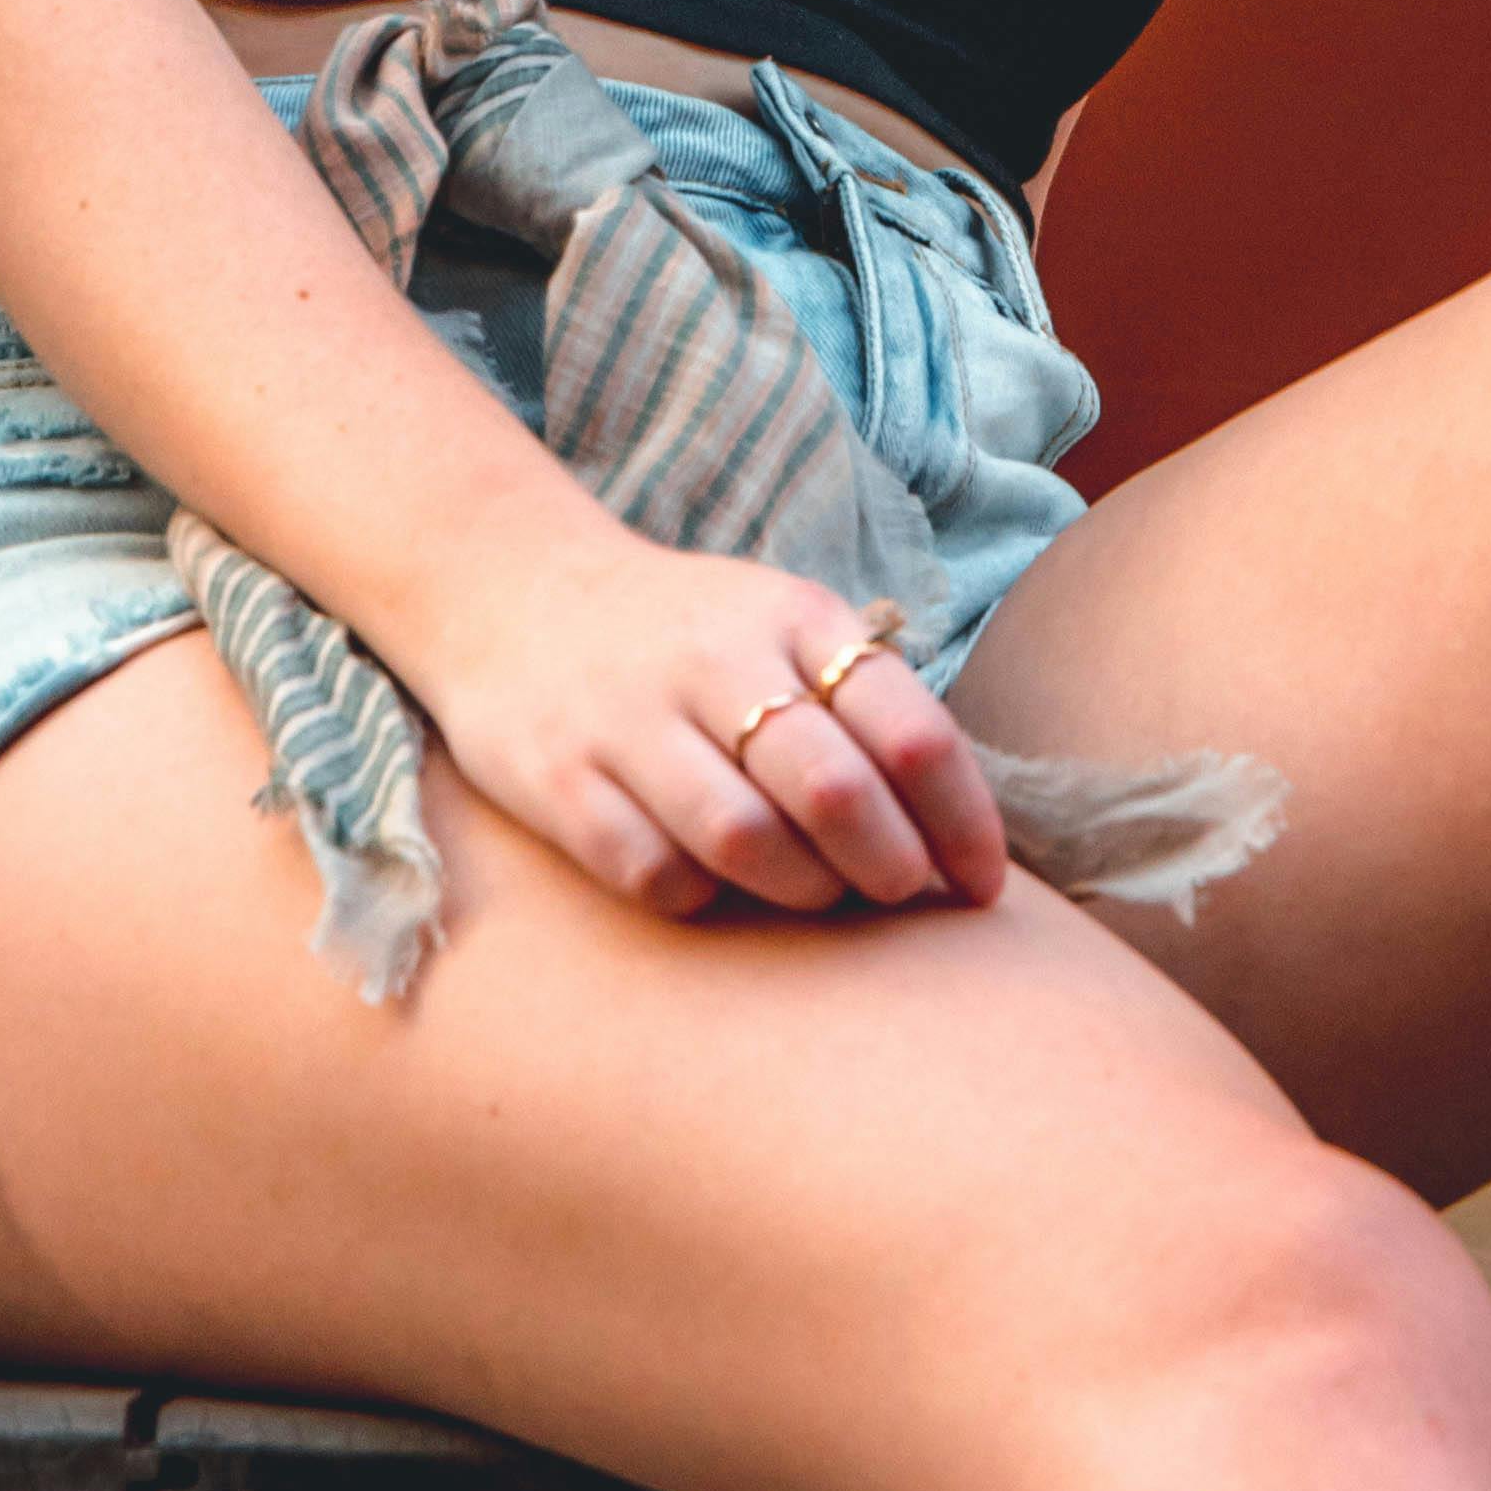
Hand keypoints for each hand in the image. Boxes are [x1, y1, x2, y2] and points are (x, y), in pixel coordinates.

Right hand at [398, 516, 1009, 927]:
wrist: (510, 594)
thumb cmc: (683, 637)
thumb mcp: (780, 627)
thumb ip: (862, 704)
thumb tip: (958, 830)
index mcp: (792, 616)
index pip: (910, 728)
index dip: (962, 822)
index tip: (981, 884)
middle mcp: (712, 659)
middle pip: (836, 791)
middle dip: (891, 867)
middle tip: (903, 895)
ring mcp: (629, 719)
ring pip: (748, 841)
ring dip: (804, 891)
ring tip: (817, 894)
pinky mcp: (559, 780)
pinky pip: (653, 872)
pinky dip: (699, 895)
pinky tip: (712, 883)